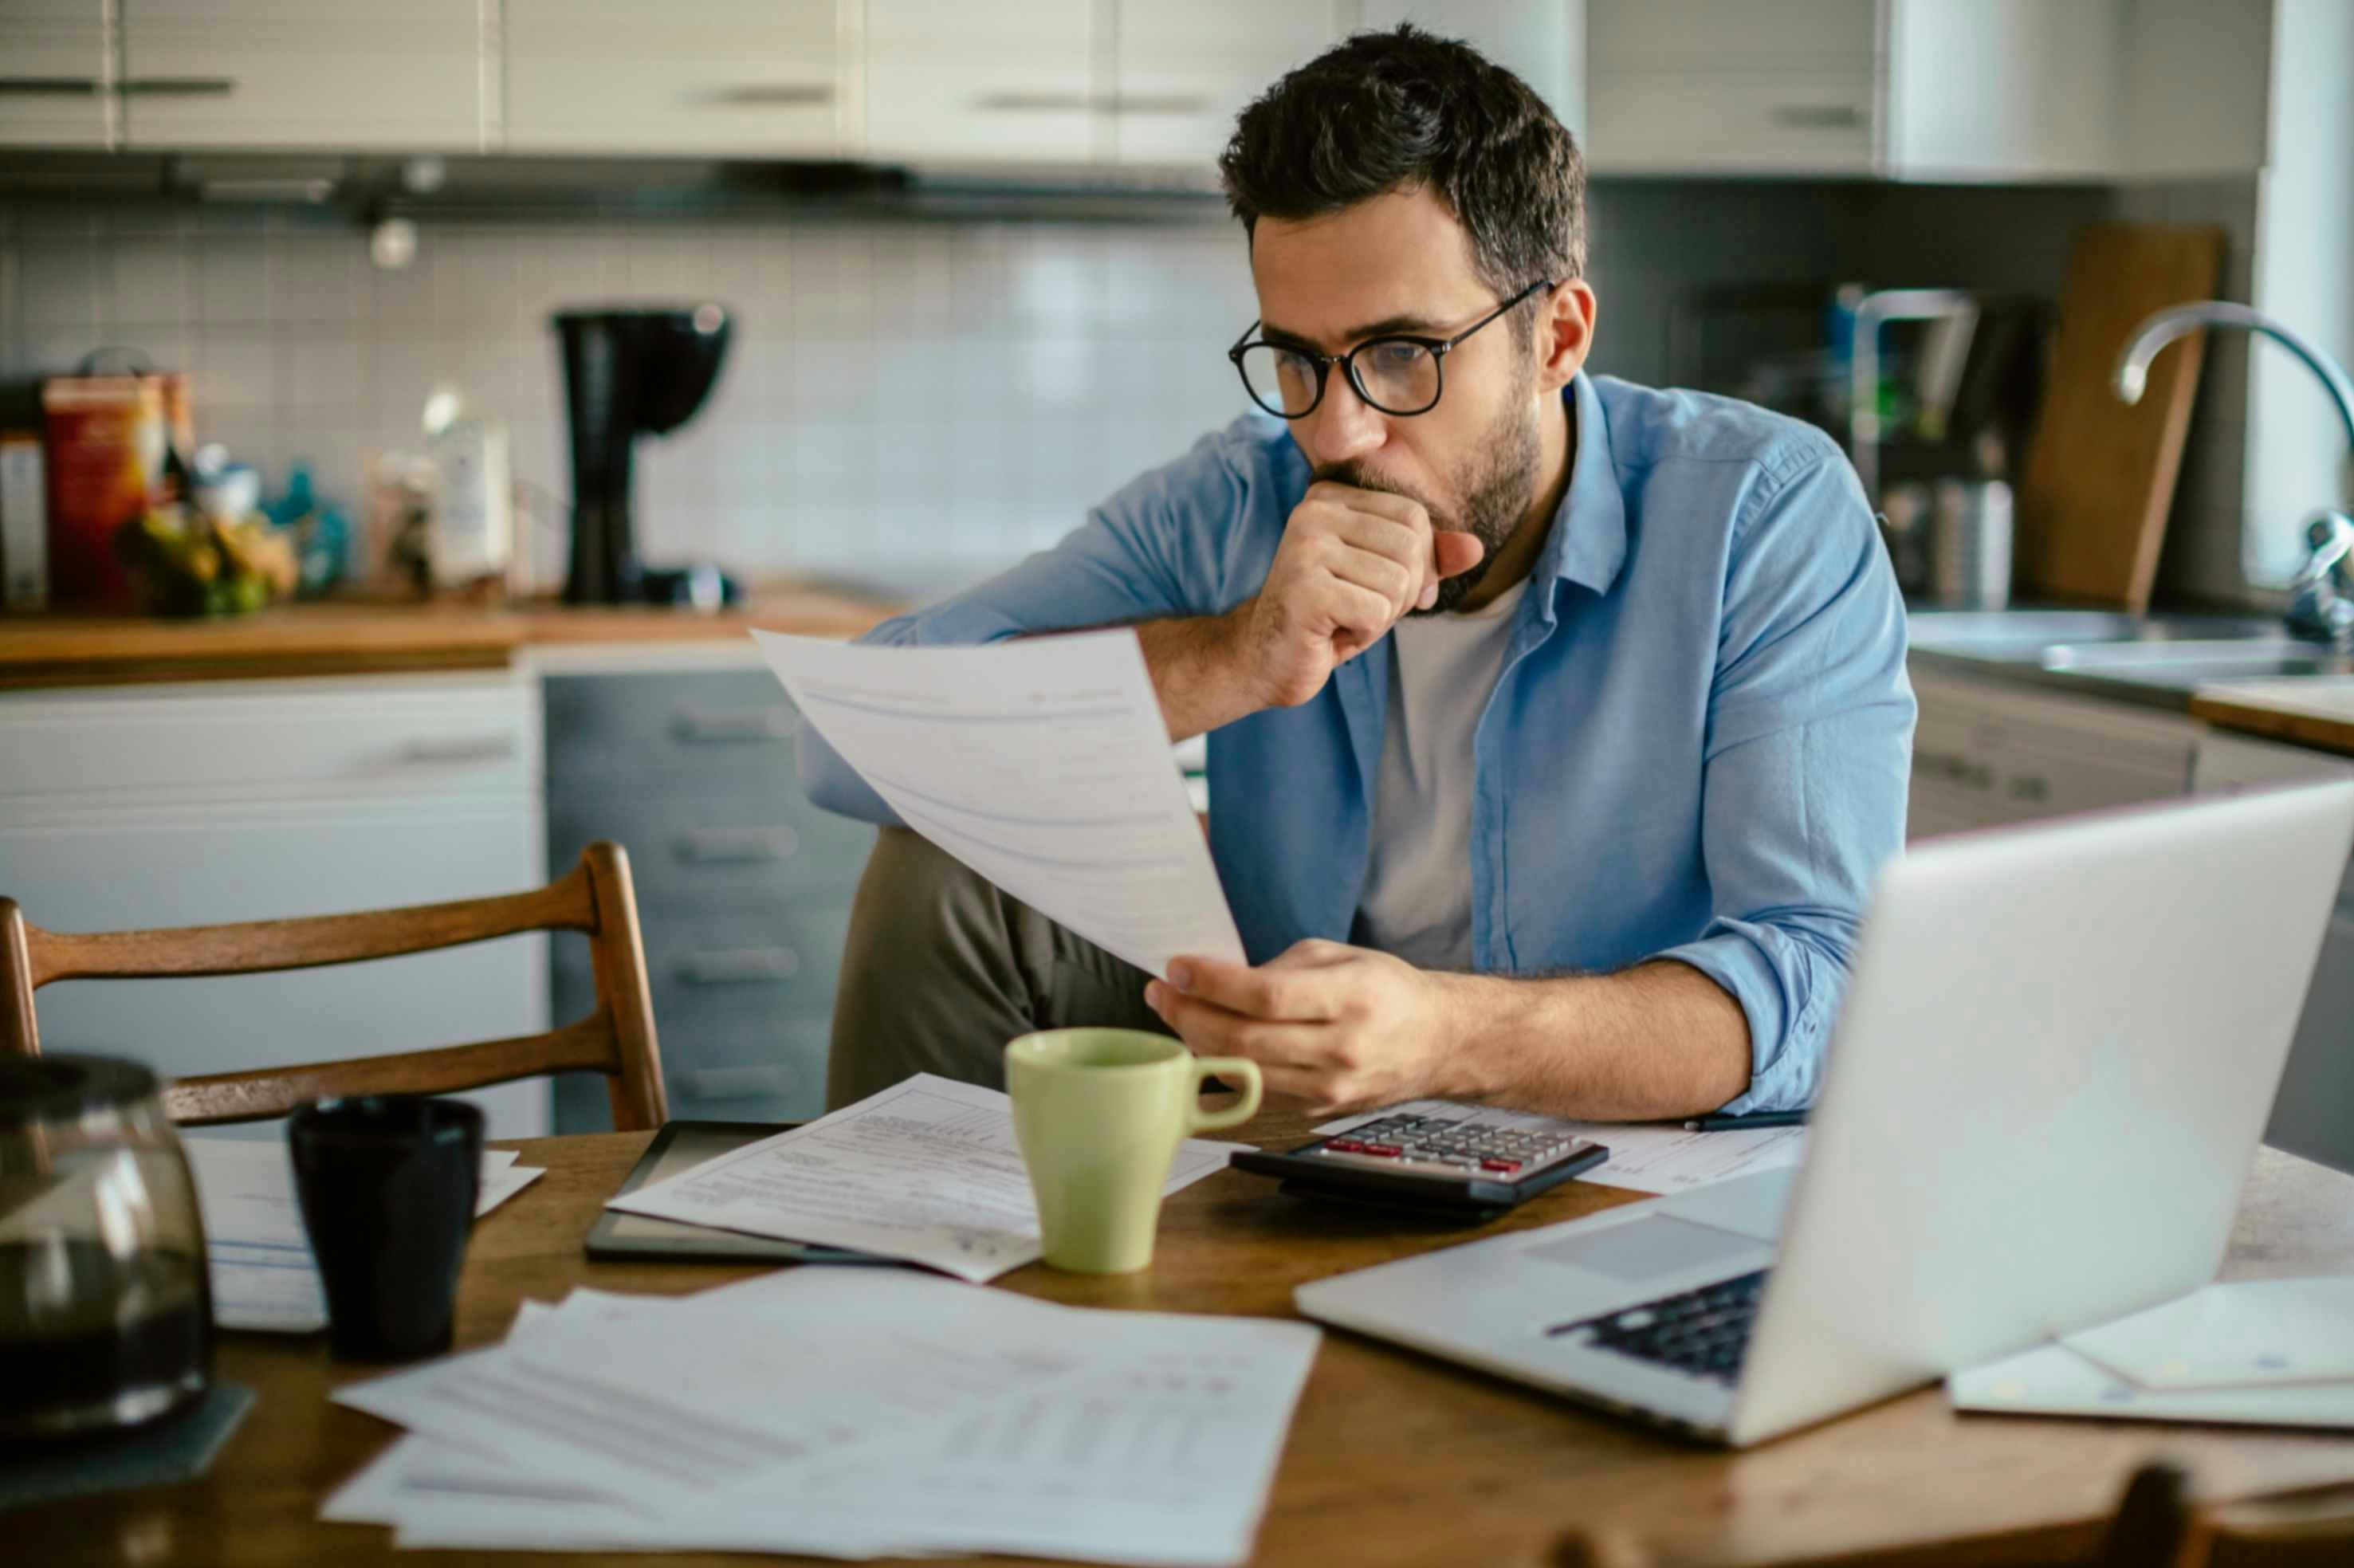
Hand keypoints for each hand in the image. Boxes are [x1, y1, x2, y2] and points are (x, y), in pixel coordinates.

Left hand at [1143, 939, 1467, 1117]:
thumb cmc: (1387, 991)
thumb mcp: (1341, 956)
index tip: (1179, 968)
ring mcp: (1330, 1087)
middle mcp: (1342, 1049)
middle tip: (1163, 992)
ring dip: (1198, 1041)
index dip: (1213, 984)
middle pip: (1245, 1040)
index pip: (1267, 996)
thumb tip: (1218, 979)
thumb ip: (1281, 968)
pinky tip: (1210, 1039)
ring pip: (1244, 1070)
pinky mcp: (1319, 1110)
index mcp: (1352, 998)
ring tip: (1178, 1012)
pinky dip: (1226, 1063)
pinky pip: (1258, 1087)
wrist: (1437, 1042)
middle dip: (1190, 1014)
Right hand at [1230, 483, 1483, 709]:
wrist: (1267, 658)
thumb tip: (1476, 548)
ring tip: (1345, 618)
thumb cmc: (1330, 615)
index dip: (1420, 562)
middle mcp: (1314, 512)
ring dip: (1382, 615)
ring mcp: (1305, 547)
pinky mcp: (1305, 588)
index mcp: (1332, 497)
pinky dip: (1365, 632)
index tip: (1389, 591)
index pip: (1414, 517)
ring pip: (1398, 582)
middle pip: (1411, 547)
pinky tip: (1333, 632)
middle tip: (1363, 609)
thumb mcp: (1385, 580)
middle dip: (1403, 592)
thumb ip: (1428, 559)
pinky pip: (1377, 611)